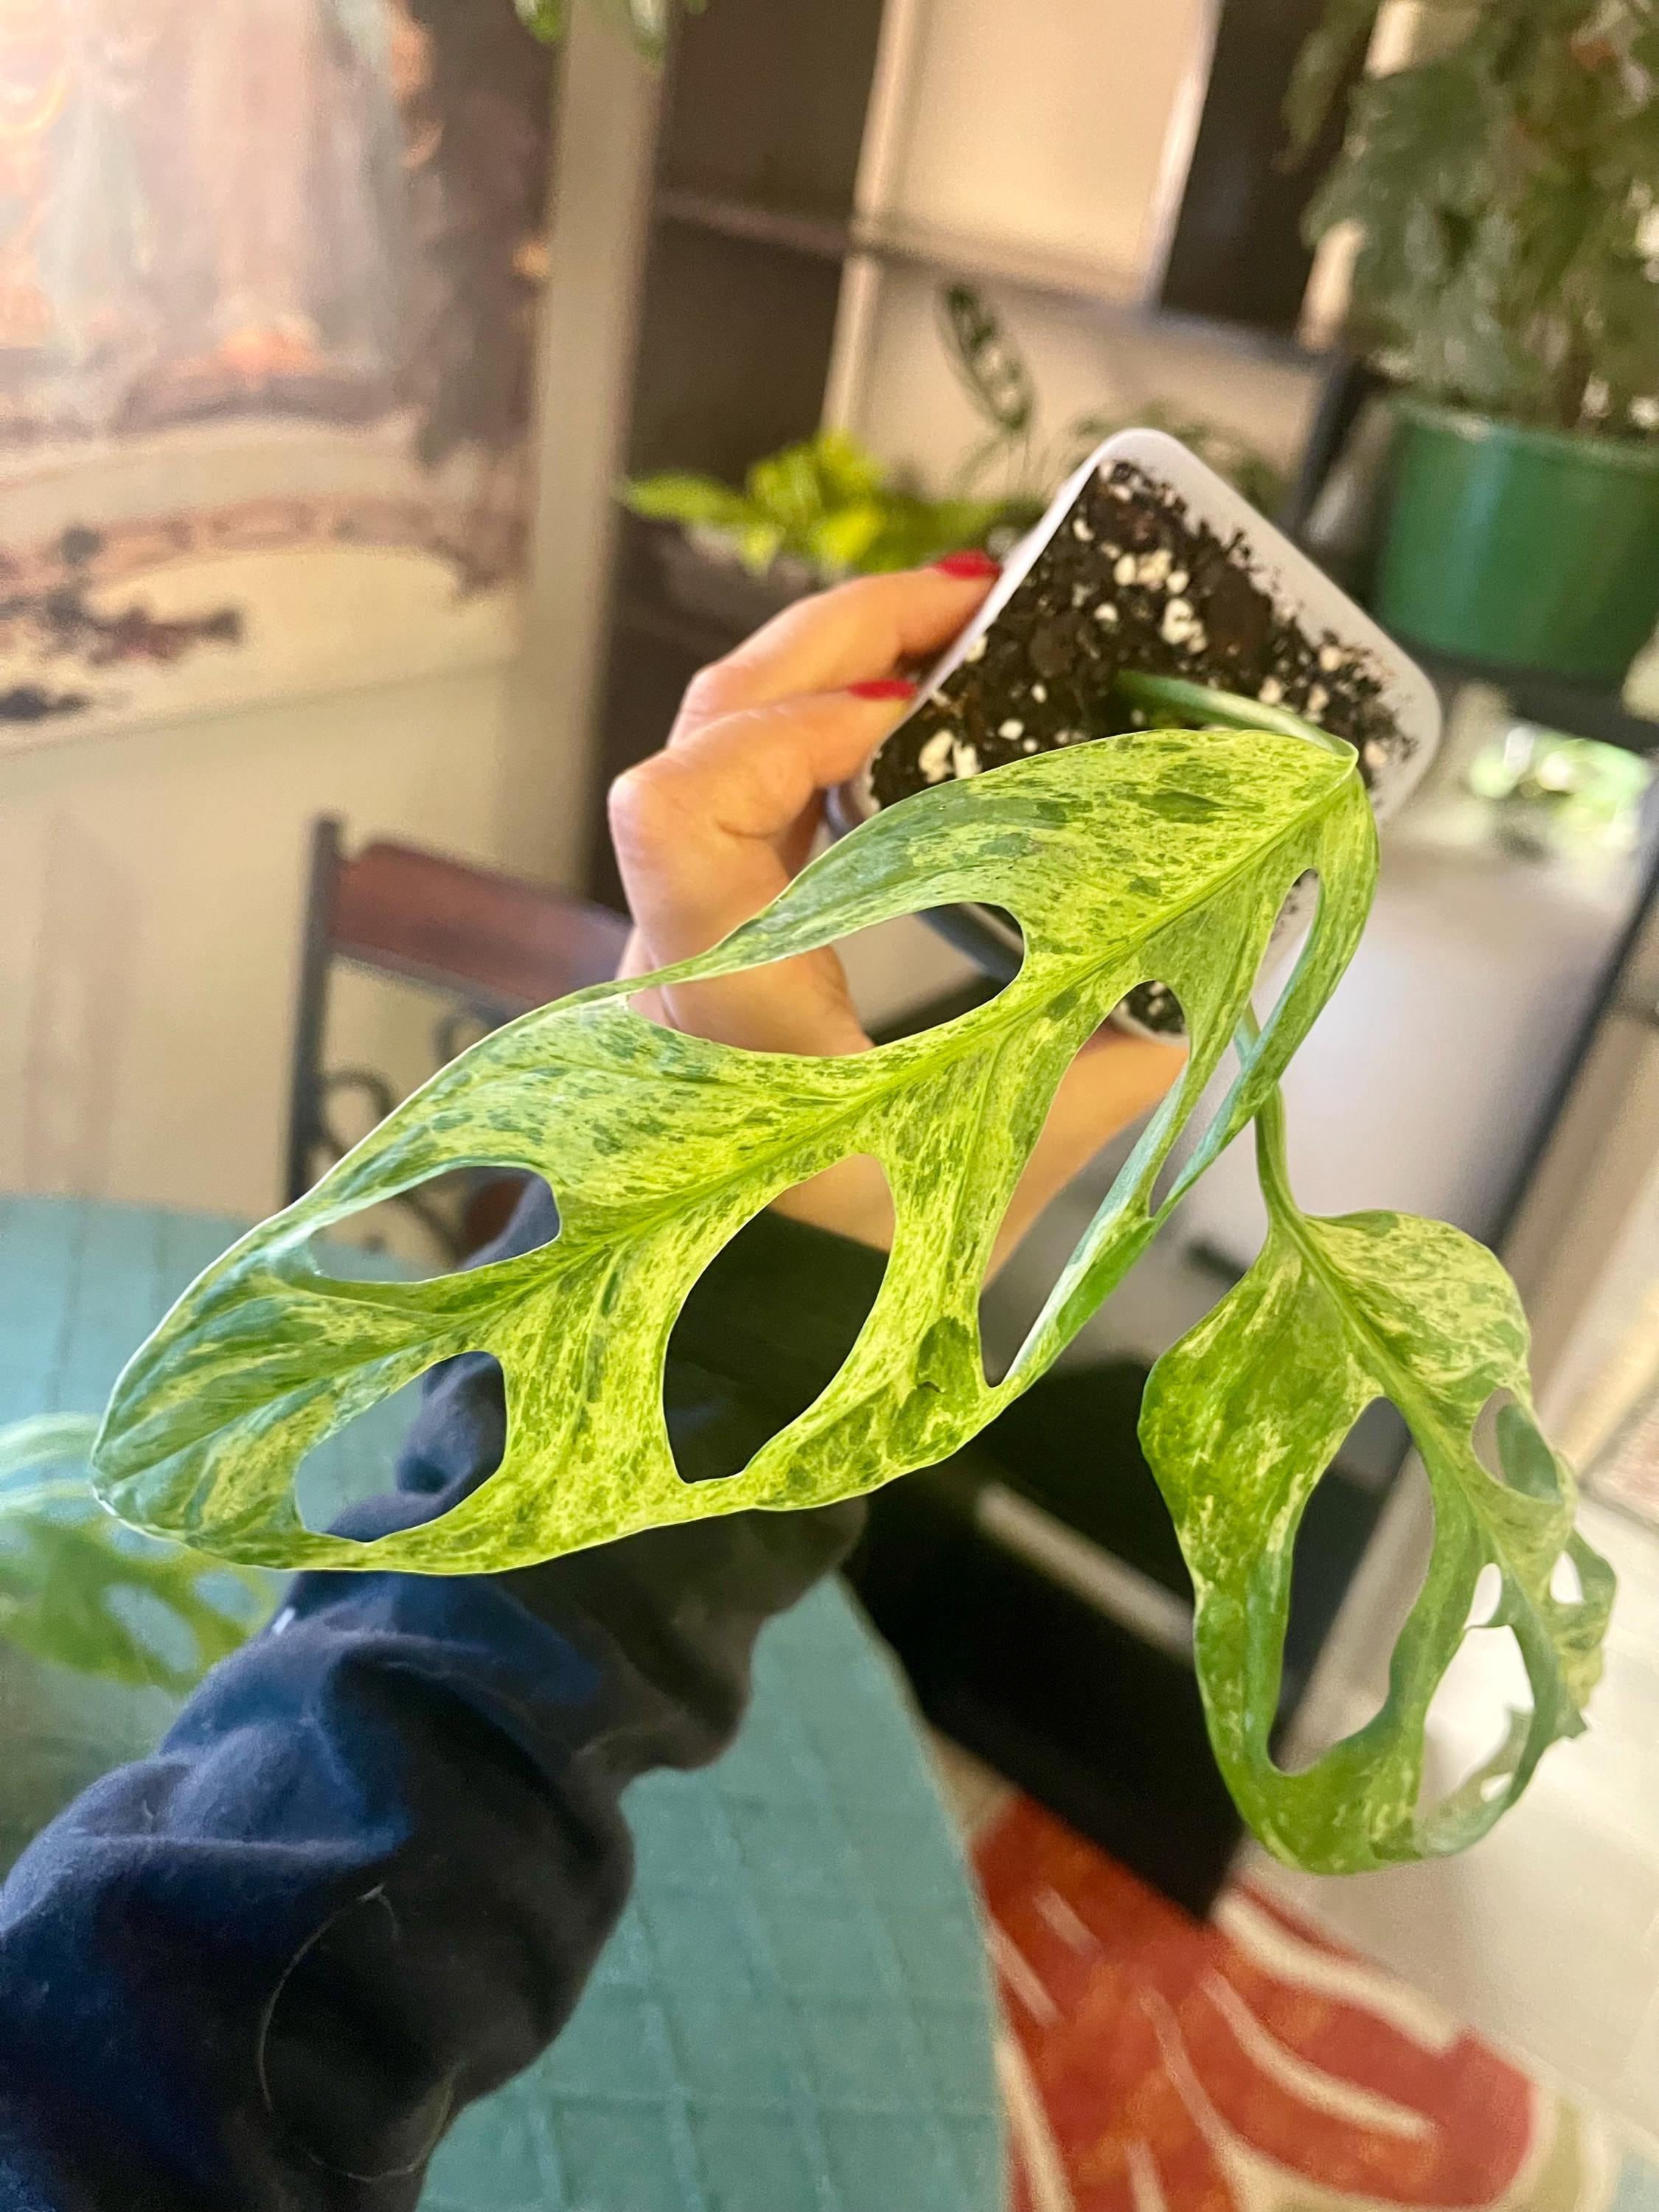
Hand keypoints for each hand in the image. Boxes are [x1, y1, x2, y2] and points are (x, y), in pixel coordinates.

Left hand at [609, 565, 1183, 1266]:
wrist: (755, 1316)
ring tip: (959, 626)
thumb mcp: (996, 1157)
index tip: (903, 713)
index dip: (783, 726)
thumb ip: (1113, 1060)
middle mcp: (687, 933)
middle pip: (711, 718)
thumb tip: (1222, 956)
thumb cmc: (852, 1262)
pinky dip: (835, 721)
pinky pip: (759, 778)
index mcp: (724, 987)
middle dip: (843, 634)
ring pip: (727, 731)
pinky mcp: (725, 920)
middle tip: (973, 597)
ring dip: (839, 660)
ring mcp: (695, 916)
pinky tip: (923, 709)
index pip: (678, 805)